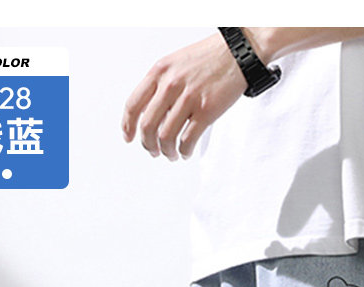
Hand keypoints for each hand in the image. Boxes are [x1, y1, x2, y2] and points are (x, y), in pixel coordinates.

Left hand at [122, 33, 246, 161]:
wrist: (236, 54)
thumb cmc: (207, 59)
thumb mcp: (175, 63)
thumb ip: (160, 85)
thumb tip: (152, 115)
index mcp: (159, 72)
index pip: (133, 104)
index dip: (128, 125)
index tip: (128, 137)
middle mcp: (171, 84)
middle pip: (147, 125)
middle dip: (148, 144)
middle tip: (153, 151)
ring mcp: (189, 98)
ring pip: (166, 136)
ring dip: (166, 151)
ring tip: (171, 154)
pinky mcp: (206, 110)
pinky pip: (188, 139)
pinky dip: (184, 151)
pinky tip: (186, 152)